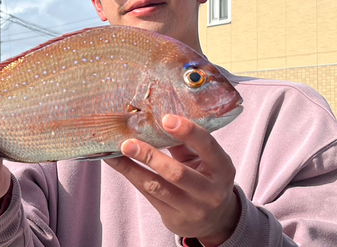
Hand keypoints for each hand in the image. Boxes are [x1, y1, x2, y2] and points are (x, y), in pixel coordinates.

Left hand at [105, 115, 239, 245]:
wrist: (214, 219)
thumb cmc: (205, 177)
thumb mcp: (202, 159)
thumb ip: (185, 142)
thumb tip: (156, 117)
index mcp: (222, 168)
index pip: (207, 146)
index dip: (188, 131)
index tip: (165, 118)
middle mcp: (211, 191)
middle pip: (177, 173)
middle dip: (150, 156)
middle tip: (128, 142)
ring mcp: (193, 208)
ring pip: (157, 186)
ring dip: (132, 168)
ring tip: (114, 153)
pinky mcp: (174, 218)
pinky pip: (148, 195)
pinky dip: (131, 176)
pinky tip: (117, 164)